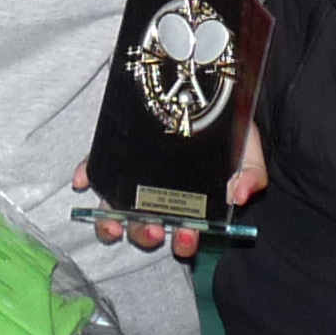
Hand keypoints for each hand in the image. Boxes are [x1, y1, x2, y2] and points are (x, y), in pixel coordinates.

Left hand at [72, 118, 261, 262]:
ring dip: (110, 224)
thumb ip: (252, 174)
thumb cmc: (228, 130)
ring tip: (114, 224)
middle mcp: (157, 199)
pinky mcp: (115, 157)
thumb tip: (240, 196)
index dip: (184, 244)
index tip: (187, 238)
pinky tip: (83, 180)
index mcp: (189, 206)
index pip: (184, 235)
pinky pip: (96, 170)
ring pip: (115, 212)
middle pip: (145, 228)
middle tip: (155, 229)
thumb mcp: (247, 149)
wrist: (208, 91)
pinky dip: (88, 175)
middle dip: (147, 235)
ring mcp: (132, 180)